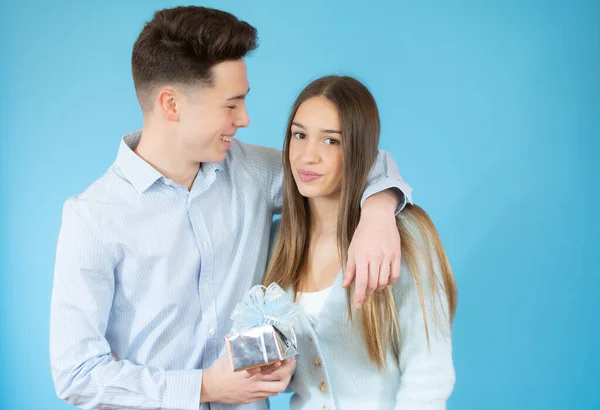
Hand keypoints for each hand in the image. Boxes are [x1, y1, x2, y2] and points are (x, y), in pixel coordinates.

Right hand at [201, 356, 294, 403]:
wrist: (210, 387)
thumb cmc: (220, 370)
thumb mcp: (231, 356)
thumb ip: (242, 349)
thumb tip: (249, 336)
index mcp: (249, 370)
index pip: (271, 367)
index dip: (282, 362)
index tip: (287, 355)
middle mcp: (254, 382)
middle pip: (279, 379)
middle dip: (289, 370)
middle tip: (291, 362)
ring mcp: (254, 392)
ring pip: (276, 389)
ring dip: (285, 380)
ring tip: (287, 373)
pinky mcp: (252, 398)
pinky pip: (269, 395)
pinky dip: (275, 388)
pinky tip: (276, 381)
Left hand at [343, 190, 401, 307]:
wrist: (378, 217)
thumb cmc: (362, 234)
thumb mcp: (352, 250)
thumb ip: (350, 269)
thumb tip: (346, 285)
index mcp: (361, 257)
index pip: (361, 282)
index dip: (359, 296)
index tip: (358, 305)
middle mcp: (375, 258)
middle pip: (373, 284)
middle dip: (367, 294)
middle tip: (364, 297)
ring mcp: (387, 256)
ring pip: (384, 281)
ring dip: (378, 289)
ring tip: (373, 288)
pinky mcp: (396, 255)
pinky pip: (395, 275)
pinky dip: (390, 282)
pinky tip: (385, 281)